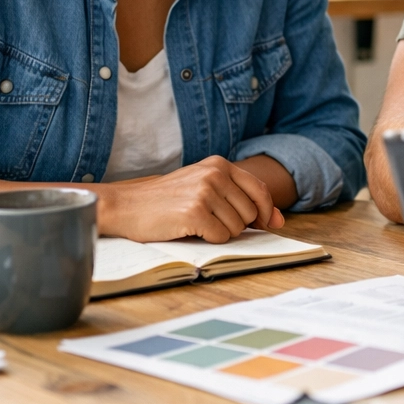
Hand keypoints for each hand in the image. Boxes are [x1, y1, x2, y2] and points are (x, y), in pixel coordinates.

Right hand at [97, 156, 284, 242]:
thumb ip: (239, 197)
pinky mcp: (195, 212)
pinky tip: (189, 229)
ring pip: (237, 228)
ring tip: (196, 223)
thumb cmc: (166, 199)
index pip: (260, 190)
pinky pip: (221, 236)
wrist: (126, 205)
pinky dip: (209, 239)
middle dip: (236, 225)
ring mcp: (205, 192)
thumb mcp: (203, 185)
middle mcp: (215, 174)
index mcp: (220, 164)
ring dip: (220, 232)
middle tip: (210, 221)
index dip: (267, 211)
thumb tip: (278, 219)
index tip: (267, 224)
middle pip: (250, 213)